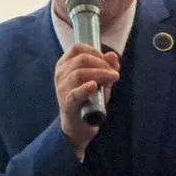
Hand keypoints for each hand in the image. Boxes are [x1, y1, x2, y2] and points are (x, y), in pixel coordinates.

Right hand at [55, 44, 120, 159]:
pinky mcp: (67, 105)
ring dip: (100, 74)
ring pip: (78, 74)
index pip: (77, 48)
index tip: (108, 61)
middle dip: (102, 64)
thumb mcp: (100, 80)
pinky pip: (74, 94)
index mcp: (65, 65)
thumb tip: (113, 56)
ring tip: (113, 78)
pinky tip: (93, 86)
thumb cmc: (89, 100)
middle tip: (115, 73)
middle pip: (81, 60)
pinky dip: (84, 88)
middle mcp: (60, 75)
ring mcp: (61, 90)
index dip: (95, 51)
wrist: (80, 126)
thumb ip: (106, 67)